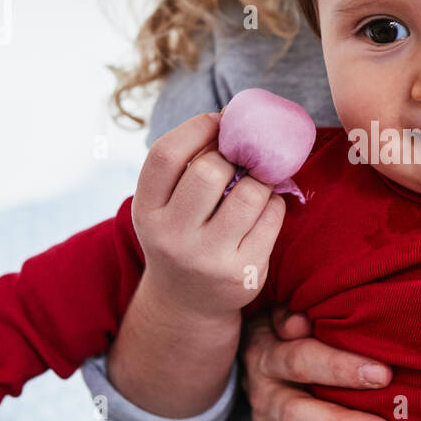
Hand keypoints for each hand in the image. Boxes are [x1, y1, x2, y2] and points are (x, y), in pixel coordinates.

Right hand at [132, 111, 285, 321]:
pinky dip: (274, 202)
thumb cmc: (181, 234)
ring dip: (260, 178)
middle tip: (242, 156)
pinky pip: (272, 216)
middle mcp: (170, 237)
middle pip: (209, 171)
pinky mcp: (243, 273)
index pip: (165, 154)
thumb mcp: (165, 205)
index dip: (197, 127)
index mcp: (146, 211)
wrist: (188, 303)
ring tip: (255, 181)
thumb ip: (186, 166)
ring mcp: (207, 258)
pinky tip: (263, 208)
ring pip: (250, 193)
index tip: (219, 120)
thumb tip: (234, 118)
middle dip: (233, 156)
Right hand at [241, 307, 394, 420]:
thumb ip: (297, 314)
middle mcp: (266, 397)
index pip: (302, 360)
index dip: (339, 367)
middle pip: (296, 415)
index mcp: (273, 355)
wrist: (256, 350)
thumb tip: (301, 320)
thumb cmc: (298, 329)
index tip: (384, 375)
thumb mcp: (293, 312)